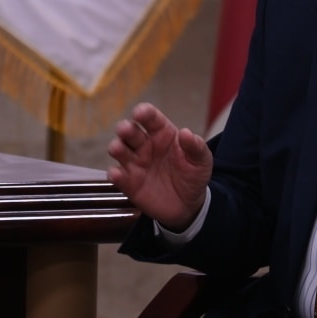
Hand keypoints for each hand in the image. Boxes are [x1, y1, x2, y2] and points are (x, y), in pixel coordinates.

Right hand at [106, 102, 212, 231]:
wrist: (188, 205)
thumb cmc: (193, 175)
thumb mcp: (201, 160)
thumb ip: (195, 146)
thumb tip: (186, 132)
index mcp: (162, 133)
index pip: (150, 118)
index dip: (143, 112)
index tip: (139, 113)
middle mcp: (145, 145)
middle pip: (130, 132)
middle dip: (125, 128)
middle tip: (125, 130)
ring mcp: (135, 163)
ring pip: (120, 150)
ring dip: (116, 147)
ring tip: (117, 149)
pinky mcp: (129, 183)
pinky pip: (118, 176)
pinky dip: (115, 174)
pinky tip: (116, 174)